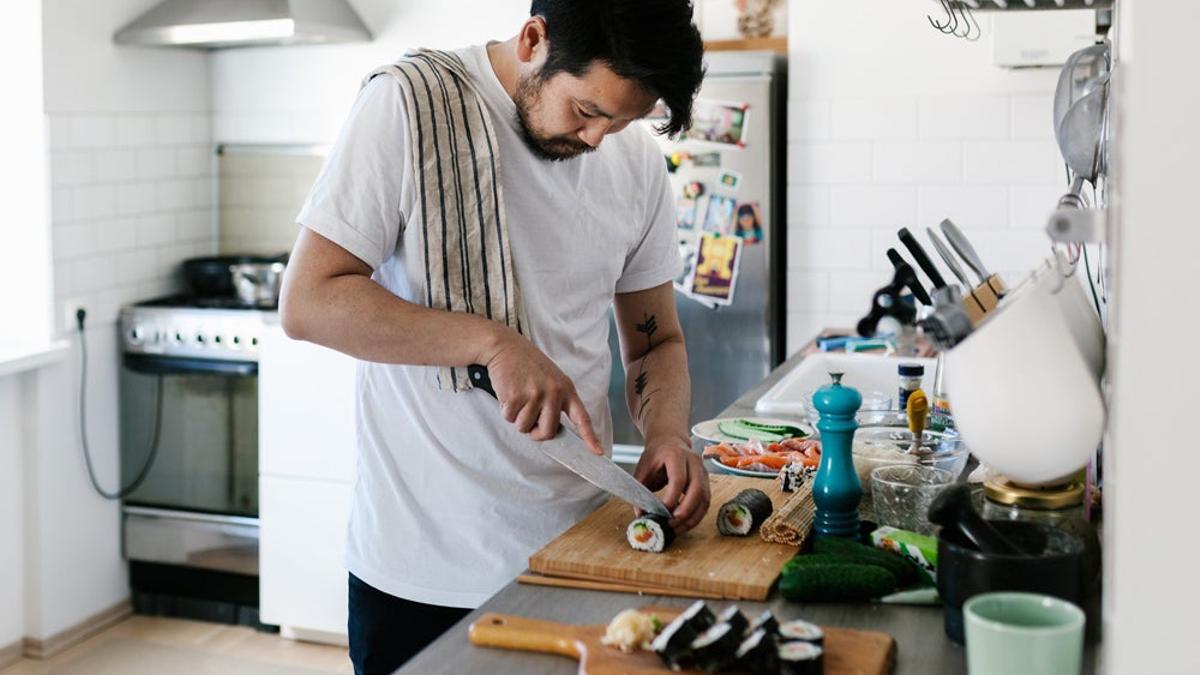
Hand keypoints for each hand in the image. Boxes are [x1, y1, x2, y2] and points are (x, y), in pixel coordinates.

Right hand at [480, 327, 603, 454]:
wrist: (506, 347)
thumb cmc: (528, 365)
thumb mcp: (551, 378)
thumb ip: (556, 401)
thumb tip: (551, 429)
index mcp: (566, 389)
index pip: (581, 418)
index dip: (590, 437)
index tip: (598, 452)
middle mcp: (554, 393)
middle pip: (548, 432)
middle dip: (536, 433)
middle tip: (530, 420)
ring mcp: (535, 394)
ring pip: (525, 428)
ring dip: (518, 418)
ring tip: (518, 396)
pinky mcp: (516, 396)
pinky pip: (510, 418)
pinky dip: (506, 410)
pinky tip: (509, 393)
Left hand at [634, 436, 709, 532]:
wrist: (669, 441)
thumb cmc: (656, 455)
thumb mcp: (643, 469)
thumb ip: (640, 490)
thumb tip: (641, 514)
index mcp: (676, 455)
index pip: (678, 478)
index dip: (672, 497)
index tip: (662, 512)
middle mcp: (694, 462)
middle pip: (697, 489)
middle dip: (685, 511)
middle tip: (671, 524)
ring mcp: (703, 472)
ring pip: (704, 499)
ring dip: (692, 517)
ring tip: (677, 529)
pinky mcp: (706, 482)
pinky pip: (705, 502)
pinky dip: (696, 516)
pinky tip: (684, 524)